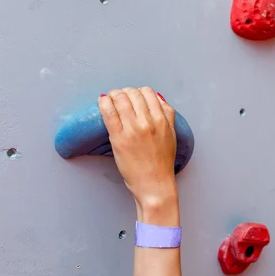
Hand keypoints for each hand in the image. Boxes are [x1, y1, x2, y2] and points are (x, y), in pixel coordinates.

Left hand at [98, 87, 178, 225]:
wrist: (155, 184)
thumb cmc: (163, 163)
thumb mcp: (172, 135)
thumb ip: (168, 115)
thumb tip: (159, 98)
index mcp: (161, 120)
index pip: (148, 93)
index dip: (138, 91)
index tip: (133, 96)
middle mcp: (148, 122)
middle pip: (132, 93)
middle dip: (124, 92)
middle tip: (119, 97)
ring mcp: (132, 129)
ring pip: (120, 99)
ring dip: (113, 95)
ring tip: (109, 98)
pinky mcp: (118, 138)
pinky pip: (109, 113)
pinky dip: (104, 103)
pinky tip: (102, 102)